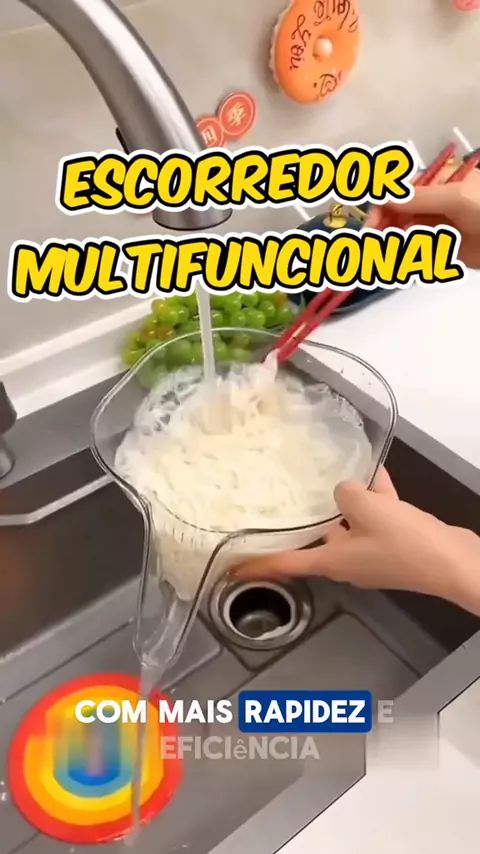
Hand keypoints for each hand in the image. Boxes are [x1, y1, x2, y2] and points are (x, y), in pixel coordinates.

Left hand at [230, 468, 479, 615]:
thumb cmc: (405, 543)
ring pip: (349, 525)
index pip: (285, 564)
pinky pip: (377, 519)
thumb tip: (343, 491)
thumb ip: (346, 494)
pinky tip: (377, 474)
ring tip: (337, 474)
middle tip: (284, 501)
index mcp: (333, 561)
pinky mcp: (395, 546)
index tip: (231, 568)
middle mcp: (348, 562)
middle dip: (304, 521)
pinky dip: (376, 500)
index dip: (257, 565)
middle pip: (317, 540)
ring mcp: (372, 556)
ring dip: (346, 503)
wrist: (454, 562)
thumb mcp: (367, 509)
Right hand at [366, 162, 479, 268]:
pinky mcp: (443, 248)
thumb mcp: (456, 198)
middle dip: (383, 227)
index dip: (381, 207)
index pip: (399, 191)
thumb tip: (384, 197)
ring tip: (383, 258)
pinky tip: (398, 263)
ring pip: (404, 233)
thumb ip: (419, 198)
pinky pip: (417, 251)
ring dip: (391, 244)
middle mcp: (433, 202)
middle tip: (372, 246)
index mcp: (437, 182)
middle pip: (397, 213)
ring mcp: (437, 225)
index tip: (371, 227)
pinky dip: (405, 257)